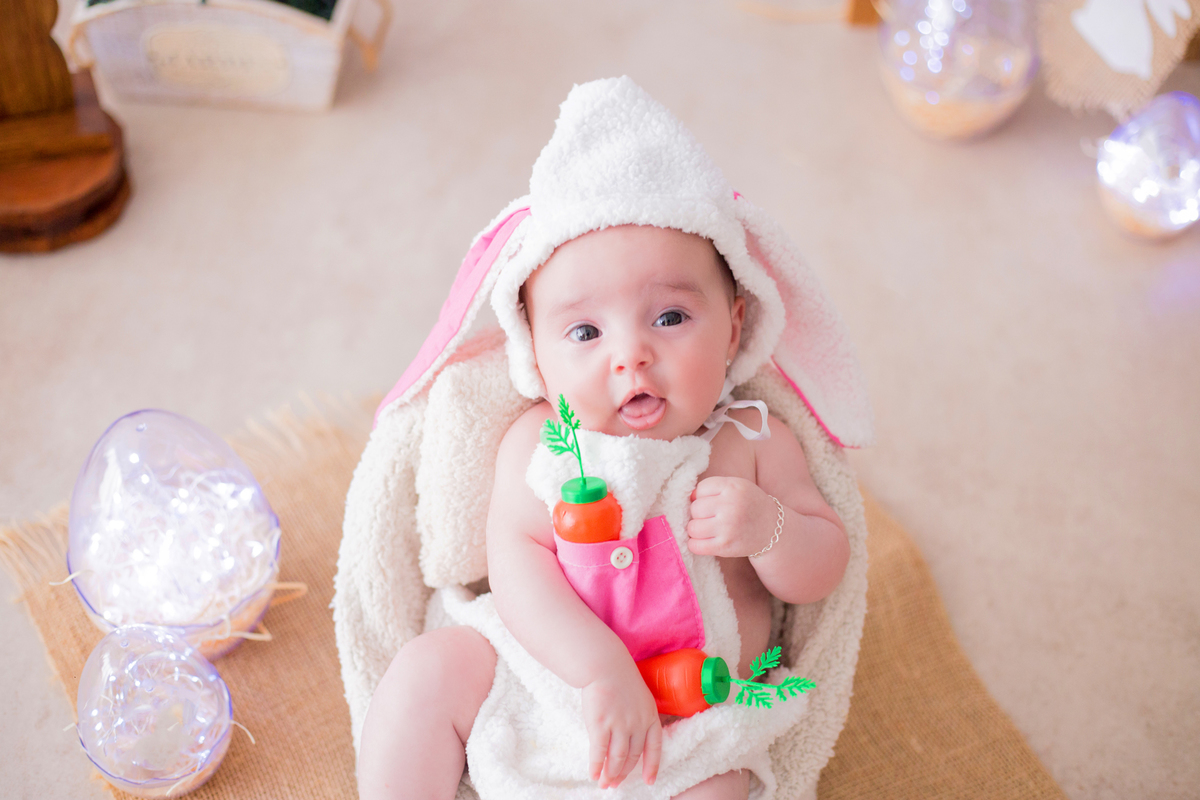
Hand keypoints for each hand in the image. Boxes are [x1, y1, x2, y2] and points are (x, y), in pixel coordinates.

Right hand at [581, 668, 662, 788]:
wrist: (604, 664)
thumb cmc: (619, 678)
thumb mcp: (639, 697)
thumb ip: (638, 717)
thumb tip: (629, 737)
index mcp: (650, 716)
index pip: (655, 748)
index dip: (652, 766)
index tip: (649, 780)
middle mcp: (637, 724)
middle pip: (632, 756)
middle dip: (624, 772)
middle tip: (616, 783)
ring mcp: (619, 725)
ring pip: (617, 758)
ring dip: (611, 774)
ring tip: (605, 783)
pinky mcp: (600, 725)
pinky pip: (599, 752)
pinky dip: (596, 766)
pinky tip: (593, 774)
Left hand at [686, 476, 777, 557]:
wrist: (773, 529)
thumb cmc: (750, 505)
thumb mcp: (737, 487)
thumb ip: (714, 487)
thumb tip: (689, 497)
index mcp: (733, 488)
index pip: (701, 489)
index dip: (703, 496)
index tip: (713, 502)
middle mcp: (731, 506)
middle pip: (695, 508)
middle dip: (699, 513)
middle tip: (712, 517)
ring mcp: (728, 528)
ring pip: (692, 527)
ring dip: (696, 529)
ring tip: (707, 528)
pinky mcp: (725, 546)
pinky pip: (695, 545)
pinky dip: (695, 544)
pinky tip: (704, 541)